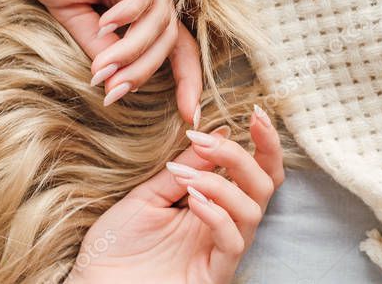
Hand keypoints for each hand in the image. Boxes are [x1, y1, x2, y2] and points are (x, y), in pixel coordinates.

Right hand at [14, 0, 202, 124]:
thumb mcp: (73, 15)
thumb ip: (99, 48)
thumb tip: (117, 89)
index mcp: (140, 8)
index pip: (177, 49)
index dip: (189, 82)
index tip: (192, 118)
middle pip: (169, 41)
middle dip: (144, 73)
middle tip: (115, 92)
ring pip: (159, 22)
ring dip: (132, 51)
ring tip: (101, 66)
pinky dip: (128, 12)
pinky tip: (106, 22)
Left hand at [66, 106, 282, 282]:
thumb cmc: (117, 245)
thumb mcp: (147, 195)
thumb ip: (183, 168)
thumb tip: (218, 133)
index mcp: (214, 205)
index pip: (255, 172)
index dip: (264, 144)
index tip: (254, 113)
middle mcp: (225, 226)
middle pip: (264, 186)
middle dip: (243, 156)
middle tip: (207, 141)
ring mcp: (221, 251)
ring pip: (253, 211)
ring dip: (223, 185)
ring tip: (187, 179)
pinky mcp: (215, 273)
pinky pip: (233, 241)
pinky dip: (217, 215)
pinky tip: (193, 202)